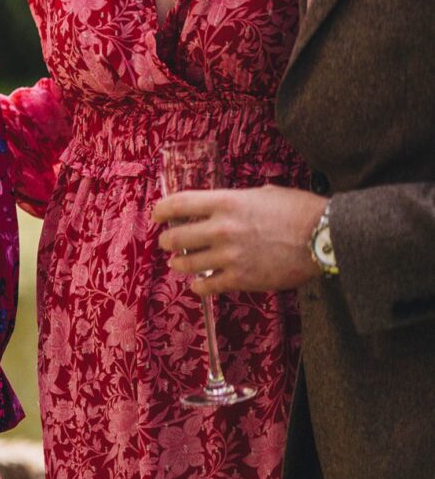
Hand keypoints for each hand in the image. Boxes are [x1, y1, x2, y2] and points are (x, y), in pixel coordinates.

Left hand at [153, 185, 324, 294]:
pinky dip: (198, 285)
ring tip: (178, 263)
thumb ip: (239, 200)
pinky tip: (197, 284)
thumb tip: (228, 205)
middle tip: (168, 242)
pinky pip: (208, 285)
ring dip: (179, 263)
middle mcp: (221, 228)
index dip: (162, 210)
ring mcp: (229, 255)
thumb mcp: (263, 193)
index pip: (179, 204)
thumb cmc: (298, 210)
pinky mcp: (241, 279)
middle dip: (168, 241)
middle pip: (177, 237)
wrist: (322, 236)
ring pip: (188, 263)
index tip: (157, 215)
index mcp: (225, 202)